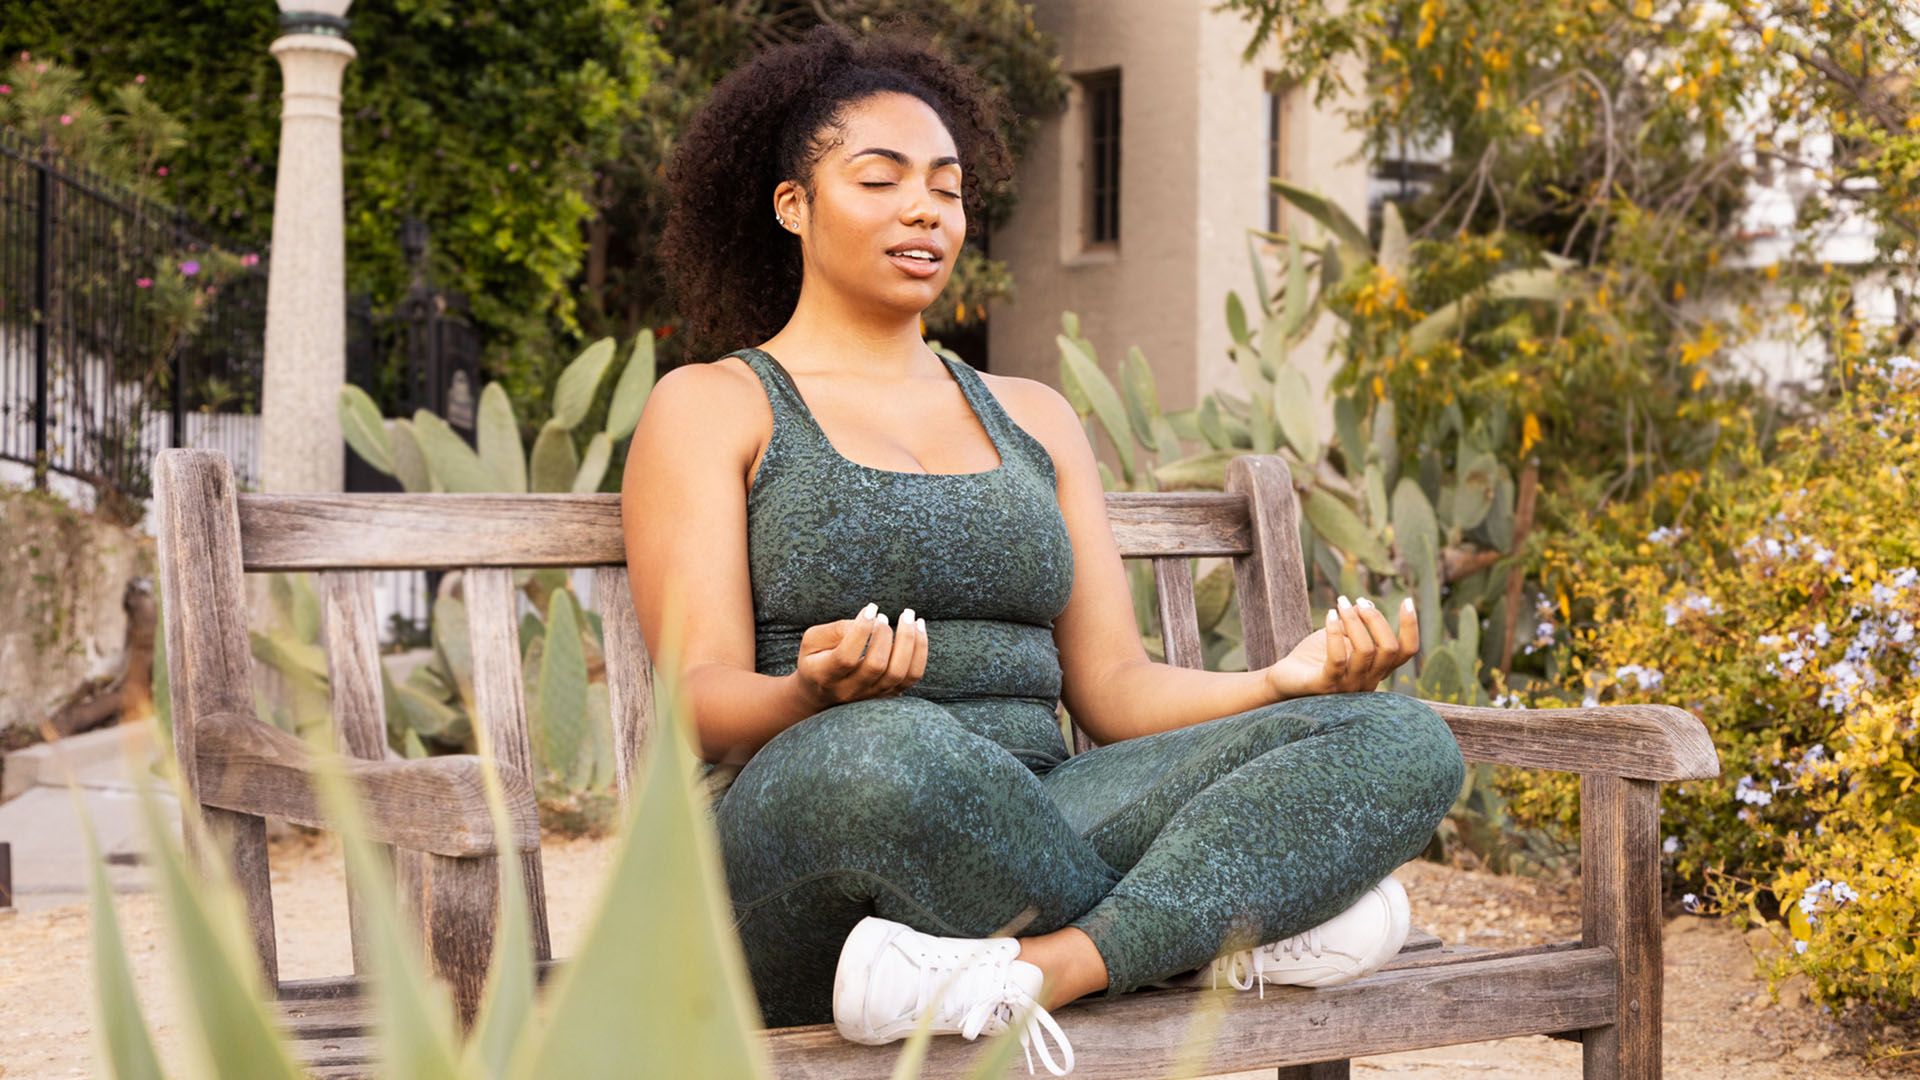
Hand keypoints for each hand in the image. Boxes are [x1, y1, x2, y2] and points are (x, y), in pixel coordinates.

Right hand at [793, 601, 928, 706]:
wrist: (821, 694)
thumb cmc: (817, 659)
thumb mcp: (812, 641)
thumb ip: (837, 630)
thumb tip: (870, 621)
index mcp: (824, 675)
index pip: (846, 658)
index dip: (861, 631)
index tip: (870, 609)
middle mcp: (849, 690)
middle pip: (876, 666)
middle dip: (884, 634)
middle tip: (884, 616)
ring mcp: (871, 695)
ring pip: (899, 673)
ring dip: (908, 641)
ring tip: (909, 616)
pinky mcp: (889, 694)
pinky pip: (912, 676)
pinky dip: (920, 651)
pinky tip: (919, 629)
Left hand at [1261, 595, 1419, 699]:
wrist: (1285, 679)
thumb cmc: (1315, 656)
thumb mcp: (1341, 637)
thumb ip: (1357, 624)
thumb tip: (1368, 603)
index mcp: (1376, 669)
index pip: (1406, 652)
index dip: (1411, 626)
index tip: (1407, 601)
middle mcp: (1368, 681)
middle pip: (1388, 648)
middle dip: (1375, 618)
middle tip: (1357, 601)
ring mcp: (1348, 686)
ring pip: (1366, 651)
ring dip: (1354, 620)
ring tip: (1340, 603)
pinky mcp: (1325, 685)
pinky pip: (1338, 658)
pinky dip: (1335, 632)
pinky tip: (1329, 615)